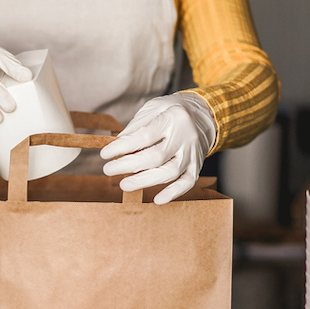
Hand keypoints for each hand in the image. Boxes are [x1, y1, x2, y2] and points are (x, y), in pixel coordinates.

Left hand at [100, 93, 217, 204]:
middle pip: (155, 157)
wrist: (205, 114)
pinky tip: (157, 200)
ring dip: (144, 181)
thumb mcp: (153, 108)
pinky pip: (188, 182)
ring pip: (170, 172)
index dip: (122, 147)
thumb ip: (136, 126)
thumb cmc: (172, 111)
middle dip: (128, 166)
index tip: (104, 154)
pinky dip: (173, 193)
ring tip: (123, 184)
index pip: (144, 136)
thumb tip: (118, 145)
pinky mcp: (197, 165)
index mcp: (172, 118)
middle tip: (108, 170)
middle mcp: (185, 137)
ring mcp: (192, 153)